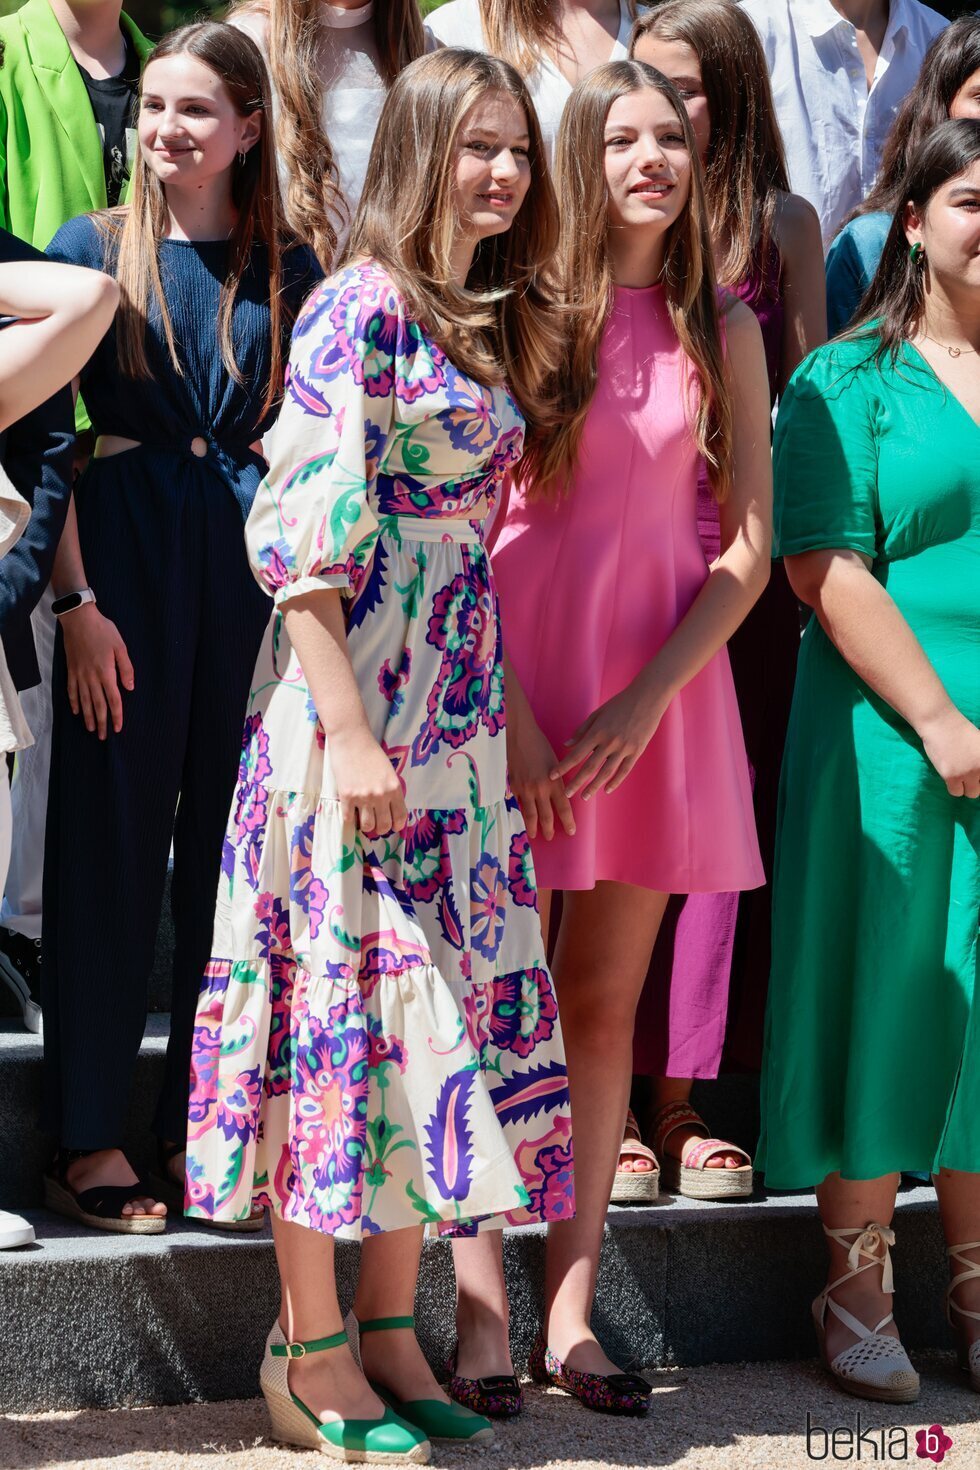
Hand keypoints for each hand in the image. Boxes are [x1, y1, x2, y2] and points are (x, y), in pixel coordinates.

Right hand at [61, 603, 133, 738]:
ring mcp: (79, 674)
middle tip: (104, 736)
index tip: (118, 728)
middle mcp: (92, 677)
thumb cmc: (103, 631)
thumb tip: (130, 688)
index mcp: (106, 673)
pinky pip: (71, 690)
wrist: (79, 620)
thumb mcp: (120, 647)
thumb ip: (127, 669)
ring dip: (88, 716)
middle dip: (102, 722)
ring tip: (91, 729)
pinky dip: (74, 702)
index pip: (113, 700)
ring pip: (84, 701)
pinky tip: (76, 711)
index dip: (117, 715)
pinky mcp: (71, 670)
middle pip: (97, 705)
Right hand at [329, 726, 407, 835]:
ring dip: (366, 825)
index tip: (392, 826)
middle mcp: (381, 795)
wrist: (351, 739)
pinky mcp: (347, 796)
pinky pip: (349, 818)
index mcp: (394, 788)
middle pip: (383, 825)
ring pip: (367, 826)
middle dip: (380, 828)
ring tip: (363, 818)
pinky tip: (350, 811)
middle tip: (375, 824)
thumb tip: (387, 808)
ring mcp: (363, 797)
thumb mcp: (388, 771)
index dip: (396, 825)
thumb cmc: (370, 752)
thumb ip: (390, 789)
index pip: (400, 816)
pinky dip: (350, 818)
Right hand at [507, 712, 574, 840]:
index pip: (564, 807)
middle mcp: (541, 789)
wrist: (518, 735)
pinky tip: (522, 818)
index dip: (568, 821)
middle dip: (549, 830)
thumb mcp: (554, 762)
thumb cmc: (539, 744)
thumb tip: (558, 794)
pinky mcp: (512, 787)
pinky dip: (520, 812)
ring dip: (533, 827)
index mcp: (555, 782)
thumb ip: (556, 780)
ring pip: (530, 815)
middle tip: (550, 837)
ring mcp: (525, 789)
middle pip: (547, 816)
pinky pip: (518, 804)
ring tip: (535, 835)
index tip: (571, 831)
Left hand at [554, 679, 669, 799]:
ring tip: (585, 797)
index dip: (563, 767)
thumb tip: (567, 745)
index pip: (576, 754)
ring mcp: (624, 747)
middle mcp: (609, 742)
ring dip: (594, 786)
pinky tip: (607, 790)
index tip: (552, 776)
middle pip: (589, 767)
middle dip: (576, 782)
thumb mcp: (598, 714)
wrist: (647, 697)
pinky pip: (624, 770)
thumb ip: (582, 731)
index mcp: (597, 732)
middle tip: (566, 794)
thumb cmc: (620, 703)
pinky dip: (615, 781)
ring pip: (606, 772)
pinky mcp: (637, 750)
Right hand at [921, 709, 979, 797]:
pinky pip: (956, 792)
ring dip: (964, 786)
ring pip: (971, 793)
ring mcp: (968, 773)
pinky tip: (949, 773)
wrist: (941, 724)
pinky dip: (953, 786)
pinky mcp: (951, 776)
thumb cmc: (961, 731)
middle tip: (966, 771)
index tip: (975, 774)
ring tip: (958, 773)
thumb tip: (979, 775)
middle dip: (974, 783)